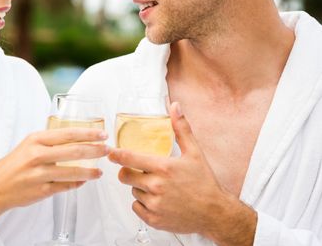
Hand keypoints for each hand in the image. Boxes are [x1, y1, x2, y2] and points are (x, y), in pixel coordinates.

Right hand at [0, 127, 108, 214]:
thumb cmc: (14, 164)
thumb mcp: (28, 145)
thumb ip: (49, 141)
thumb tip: (76, 139)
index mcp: (35, 140)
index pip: (68, 134)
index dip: (88, 134)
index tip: (102, 134)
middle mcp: (37, 155)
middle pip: (74, 151)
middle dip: (94, 150)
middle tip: (107, 150)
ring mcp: (39, 174)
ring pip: (72, 172)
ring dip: (90, 171)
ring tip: (99, 171)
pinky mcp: (41, 191)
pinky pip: (65, 186)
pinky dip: (77, 184)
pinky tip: (84, 181)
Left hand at [109, 102, 255, 244]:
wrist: (215, 213)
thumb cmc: (205, 183)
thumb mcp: (194, 152)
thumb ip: (181, 128)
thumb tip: (174, 106)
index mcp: (164, 168)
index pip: (130, 158)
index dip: (117, 155)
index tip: (110, 153)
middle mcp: (156, 186)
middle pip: (125, 176)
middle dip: (129, 172)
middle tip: (141, 172)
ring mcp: (154, 204)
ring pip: (133, 191)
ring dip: (140, 188)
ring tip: (159, 188)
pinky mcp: (154, 219)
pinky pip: (136, 207)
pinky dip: (143, 203)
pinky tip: (158, 200)